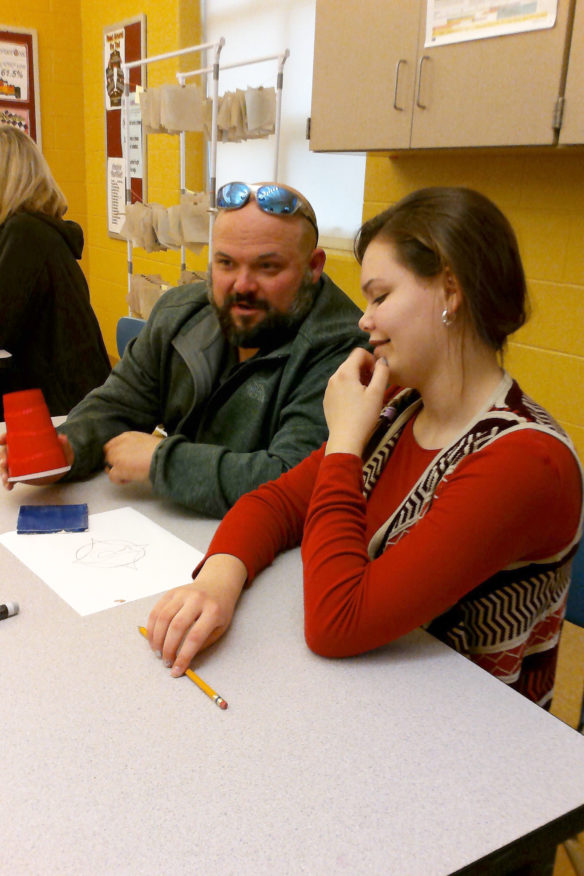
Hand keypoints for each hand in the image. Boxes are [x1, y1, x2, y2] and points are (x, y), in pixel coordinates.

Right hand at [0, 432, 73, 489]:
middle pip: (6, 452)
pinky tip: (9, 486)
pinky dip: (9, 482)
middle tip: (4, 463)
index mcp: (26, 440)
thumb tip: (62, 438)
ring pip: (6, 466)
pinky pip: (11, 477)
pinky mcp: (20, 473)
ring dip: (4, 472)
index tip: (2, 440)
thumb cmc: (60, 454)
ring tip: (6, 478)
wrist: (61, 467)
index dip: (4, 437)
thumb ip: (63, 444)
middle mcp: (19, 451)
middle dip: (3, 457)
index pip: (12, 436)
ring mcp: (18, 463)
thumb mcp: (63, 448)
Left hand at [103, 431, 161, 483]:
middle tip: (125, 469)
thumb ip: (136, 445)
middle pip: (108, 455)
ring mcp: (117, 457)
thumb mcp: (147, 441)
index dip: (116, 453)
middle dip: (114, 462)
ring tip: (130, 474)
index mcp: (127, 436)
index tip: (123, 459)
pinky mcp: (118, 468)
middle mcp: (119, 444)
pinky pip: (112, 477)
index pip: (112, 444)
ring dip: (117, 471)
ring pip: (109, 466)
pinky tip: (129, 479)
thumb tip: (135, 454)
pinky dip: (120, 480)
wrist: (165, 457)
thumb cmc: (162, 451)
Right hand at [146, 553, 247, 675]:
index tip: (176, 671)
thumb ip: (202, 643)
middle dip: (168, 649)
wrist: (217, 585)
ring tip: (158, 653)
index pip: (195, 637)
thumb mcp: (220, 628)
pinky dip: (152, 627)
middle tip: (166, 663)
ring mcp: (182, 593)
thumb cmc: (219, 610)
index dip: (183, 657)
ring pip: (163, 618)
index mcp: (213, 611)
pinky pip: (156, 610)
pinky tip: (153, 639)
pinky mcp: (171, 592)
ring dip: (157, 640)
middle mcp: (197, 599)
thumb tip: (181, 660)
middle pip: (176, 627)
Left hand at [323, 348, 388, 456]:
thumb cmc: (364, 416)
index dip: (371, 359)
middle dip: (365, 369)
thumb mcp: (377, 393)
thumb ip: (382, 372)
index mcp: (345, 372)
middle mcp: (333, 377)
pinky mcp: (327, 399)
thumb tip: (382, 361)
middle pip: (351, 363)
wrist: (346, 439)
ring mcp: (328, 389)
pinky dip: (349, 388)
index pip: (358, 352)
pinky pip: (339, 386)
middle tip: (374, 386)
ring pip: (345, 375)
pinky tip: (356, 404)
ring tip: (366, 395)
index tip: (377, 374)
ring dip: (357, 379)